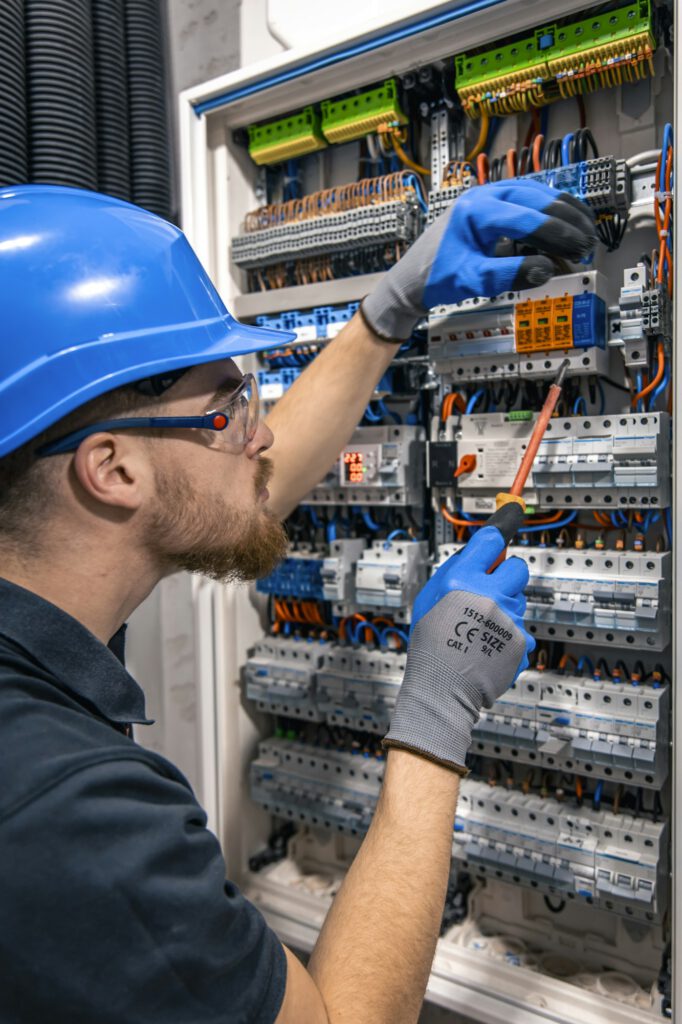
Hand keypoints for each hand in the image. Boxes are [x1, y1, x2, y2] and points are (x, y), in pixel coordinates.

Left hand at [361, 179, 596, 340]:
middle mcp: (483, 195)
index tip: (579, 249)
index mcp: (476, 210)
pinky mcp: (492, 205)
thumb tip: (545, 270)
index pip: (527, 218)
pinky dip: (550, 211)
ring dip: (563, 212)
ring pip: (536, 194)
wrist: (412, 278)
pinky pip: (529, 199)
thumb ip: (508, 274)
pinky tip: (566, 222)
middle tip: (588, 244)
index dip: (558, 234)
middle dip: (567, 221)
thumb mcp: (472, 280)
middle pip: (537, 199)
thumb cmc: (435, 277)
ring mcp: (488, 196)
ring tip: (586, 231)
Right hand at [383, 526, 534, 773]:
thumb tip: (473, 554)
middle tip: (495, 588)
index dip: (497, 538)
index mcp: (462, 579)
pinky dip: (510, 635)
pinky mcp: (520, 640)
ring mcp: (507, 618)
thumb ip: (453, 573)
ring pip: (520, 600)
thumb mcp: (428, 598)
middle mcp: (488, 594)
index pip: (492, 540)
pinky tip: (490, 645)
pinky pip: (522, 628)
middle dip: (508, 575)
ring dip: (507, 608)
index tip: (502, 536)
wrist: (443, 686)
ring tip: (484, 627)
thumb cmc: (430, 644)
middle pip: (518, 567)